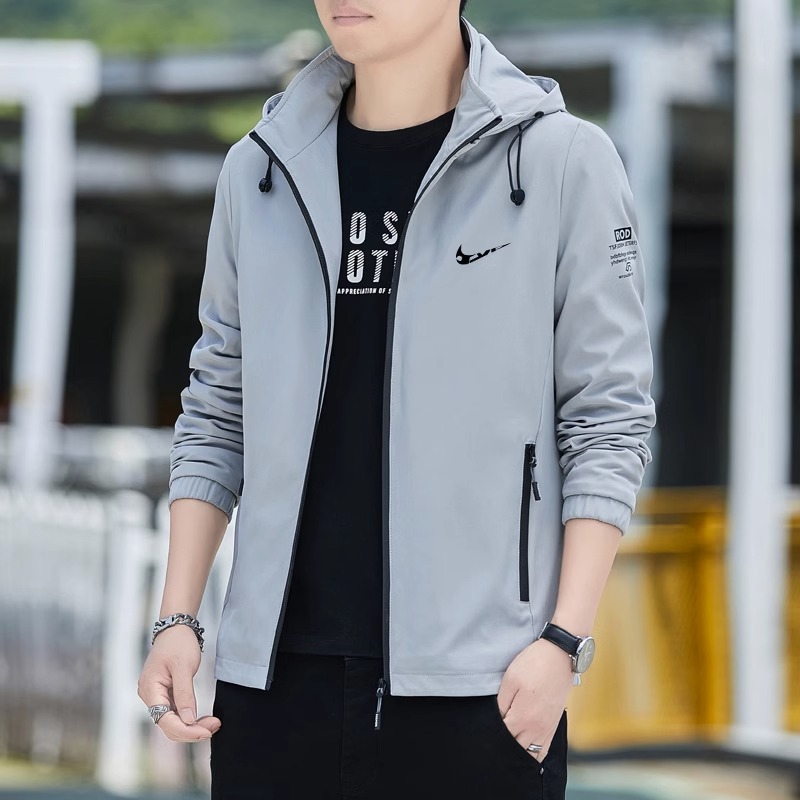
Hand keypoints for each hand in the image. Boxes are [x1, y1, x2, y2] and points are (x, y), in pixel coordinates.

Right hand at [137, 624, 221, 742]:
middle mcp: (150, 696)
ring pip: (173, 721)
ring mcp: (157, 696)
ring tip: (213, 724)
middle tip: (215, 726)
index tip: (206, 731)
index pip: (165, 721)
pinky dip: (190, 718)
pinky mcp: (165, 694)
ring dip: (192, 726)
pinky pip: (176, 713)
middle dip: (191, 730)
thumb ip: (185, 694)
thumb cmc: (178, 643)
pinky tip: (204, 719)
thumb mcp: (184, 667)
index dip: (186, 730)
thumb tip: (188, 720)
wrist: (176, 628)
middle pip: (168, 725)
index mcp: (150, 689)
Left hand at [495, 636, 573, 761]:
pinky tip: (525, 752)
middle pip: (516, 750)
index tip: (485, 732)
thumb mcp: (510, 680)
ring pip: (531, 755)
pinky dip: (534, 755)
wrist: (559, 656)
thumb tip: (497, 721)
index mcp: (523, 717)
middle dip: (504, 747)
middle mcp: (537, 728)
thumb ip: (501, 705)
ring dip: (519, 754)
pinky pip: (544, 750)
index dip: (492, 735)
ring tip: (507, 749)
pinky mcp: (554, 725)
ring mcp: (547, 729)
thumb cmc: (532, 665)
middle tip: (493, 742)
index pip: (503, 737)